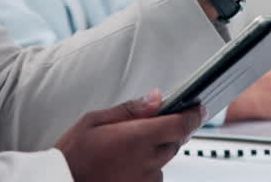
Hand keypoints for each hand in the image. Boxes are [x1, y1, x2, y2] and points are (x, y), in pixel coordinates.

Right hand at [55, 90, 203, 181]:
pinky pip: (153, 177)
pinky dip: (146, 169)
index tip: (198, 108)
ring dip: (155, 152)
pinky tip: (124, 164)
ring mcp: (145, 180)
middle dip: (168, 131)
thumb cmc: (72, 155)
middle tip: (147, 125)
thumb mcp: (94, 120)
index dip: (193, 115)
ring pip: (163, 161)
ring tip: (125, 150)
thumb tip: (156, 98)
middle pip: (175, 142)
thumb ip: (130, 109)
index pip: (180, 125)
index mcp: (137, 138)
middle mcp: (146, 162)